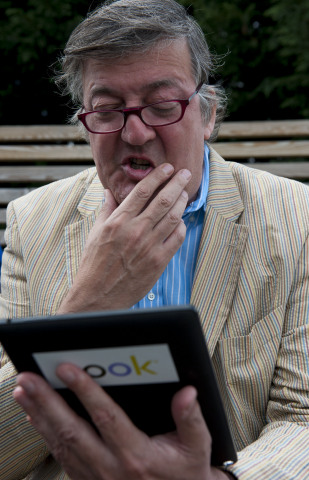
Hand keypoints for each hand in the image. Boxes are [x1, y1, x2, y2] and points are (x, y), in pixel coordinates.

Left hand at [14, 364, 229, 479]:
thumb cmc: (184, 473)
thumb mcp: (197, 448)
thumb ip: (191, 419)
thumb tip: (187, 392)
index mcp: (136, 456)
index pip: (105, 417)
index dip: (85, 391)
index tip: (68, 369)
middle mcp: (110, 467)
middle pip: (71, 430)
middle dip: (47, 402)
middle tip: (29, 378)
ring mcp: (94, 476)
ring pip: (60, 443)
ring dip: (39, 414)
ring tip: (23, 390)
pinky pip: (60, 455)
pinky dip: (44, 433)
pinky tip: (34, 414)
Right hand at [58, 163, 190, 312]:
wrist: (98, 296)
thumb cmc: (94, 264)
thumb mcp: (96, 234)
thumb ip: (106, 211)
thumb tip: (110, 192)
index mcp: (118, 221)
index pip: (143, 191)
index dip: (158, 176)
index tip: (167, 168)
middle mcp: (136, 231)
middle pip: (163, 200)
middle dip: (177, 183)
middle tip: (185, 173)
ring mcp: (149, 246)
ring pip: (173, 217)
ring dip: (182, 201)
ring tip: (185, 193)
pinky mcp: (158, 261)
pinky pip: (177, 238)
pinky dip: (181, 226)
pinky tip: (180, 220)